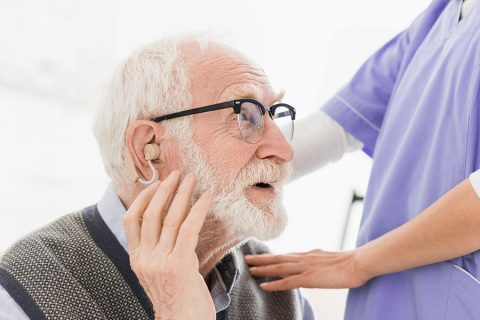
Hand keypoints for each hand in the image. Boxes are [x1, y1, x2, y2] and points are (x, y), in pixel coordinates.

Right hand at [123, 171, 214, 319]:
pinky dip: (198, 209)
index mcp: (136, 259)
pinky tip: (206, 197)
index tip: (156, 184)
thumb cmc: (177, 300)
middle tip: (177, 174)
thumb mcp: (159, 274)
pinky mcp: (179, 264)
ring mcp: (160, 261)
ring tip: (191, 179)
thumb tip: (173, 226)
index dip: (143, 198)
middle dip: (164, 190)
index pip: (131, 220)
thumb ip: (160, 251)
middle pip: (151, 214)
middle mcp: (145, 258)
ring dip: (182, 194)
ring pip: (170, 218)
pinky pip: (189, 228)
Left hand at [244, 249, 371, 290]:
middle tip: (246, 258)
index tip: (261, 257)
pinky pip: (287, 282)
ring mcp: (305, 268)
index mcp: (309, 254)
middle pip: (278, 258)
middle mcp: (304, 258)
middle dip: (261, 259)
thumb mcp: (330, 259)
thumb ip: (318, 261)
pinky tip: (263, 285)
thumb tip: (312, 263)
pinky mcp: (309, 278)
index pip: (287, 255)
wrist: (359, 263)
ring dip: (262, 268)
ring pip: (278, 267)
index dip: (273, 256)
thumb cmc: (350, 262)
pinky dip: (274, 283)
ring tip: (249, 268)